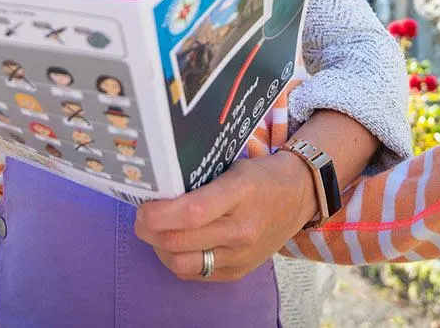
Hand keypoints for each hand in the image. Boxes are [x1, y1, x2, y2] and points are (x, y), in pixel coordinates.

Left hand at [134, 152, 315, 280]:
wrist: (298, 196)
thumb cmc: (260, 175)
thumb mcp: (231, 165)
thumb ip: (199, 179)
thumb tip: (156, 185)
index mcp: (239, 194)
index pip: (192, 212)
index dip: (159, 213)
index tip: (143, 204)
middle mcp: (241, 230)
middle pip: (179, 241)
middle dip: (149, 229)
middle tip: (141, 215)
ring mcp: (240, 256)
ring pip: (182, 263)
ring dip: (159, 248)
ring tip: (155, 230)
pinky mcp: (238, 272)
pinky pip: (195, 274)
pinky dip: (177, 260)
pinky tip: (174, 243)